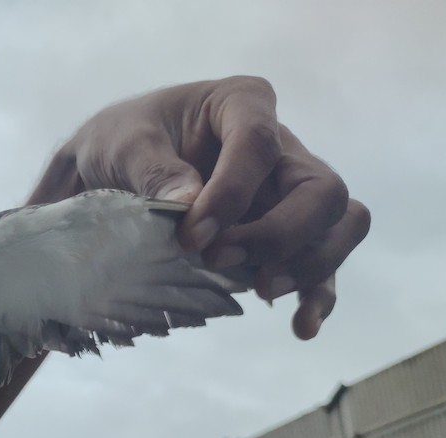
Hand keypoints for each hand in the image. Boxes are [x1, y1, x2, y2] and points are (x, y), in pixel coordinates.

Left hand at [29, 76, 370, 340]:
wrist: (106, 176)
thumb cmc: (119, 146)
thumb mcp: (122, 146)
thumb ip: (154, 170)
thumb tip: (188, 203)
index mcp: (242, 103)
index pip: (260, 143)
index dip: (232, 193)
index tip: (191, 237)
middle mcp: (280, 146)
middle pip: (321, 190)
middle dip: (280, 234)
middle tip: (221, 261)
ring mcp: (288, 193)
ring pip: (340, 224)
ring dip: (309, 264)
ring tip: (260, 289)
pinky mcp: (283, 236)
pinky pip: (323, 263)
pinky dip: (317, 295)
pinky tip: (301, 325)